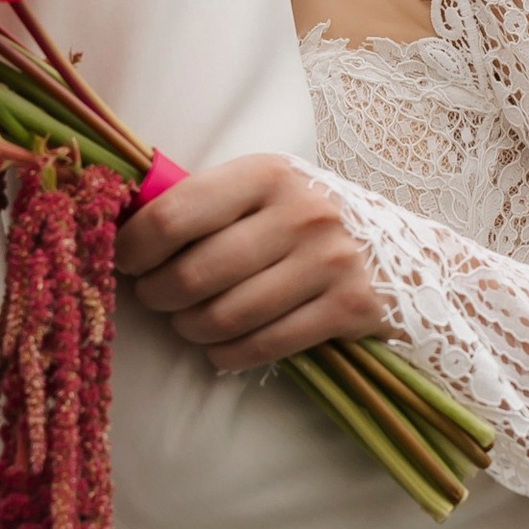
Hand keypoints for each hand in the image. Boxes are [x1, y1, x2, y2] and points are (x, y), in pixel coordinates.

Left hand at [118, 155, 391, 371]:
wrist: (405, 257)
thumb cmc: (307, 223)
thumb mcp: (263, 192)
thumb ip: (204, 203)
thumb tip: (122, 228)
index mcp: (266, 174)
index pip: (173, 215)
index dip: (134, 248)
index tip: (125, 261)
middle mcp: (300, 213)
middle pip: (192, 275)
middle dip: (157, 296)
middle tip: (156, 297)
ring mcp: (329, 262)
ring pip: (223, 317)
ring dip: (190, 329)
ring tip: (189, 322)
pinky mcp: (348, 309)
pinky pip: (260, 347)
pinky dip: (226, 355)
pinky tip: (222, 346)